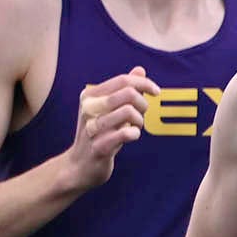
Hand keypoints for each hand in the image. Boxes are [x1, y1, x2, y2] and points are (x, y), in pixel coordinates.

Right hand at [62, 67, 158, 192]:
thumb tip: (140, 70)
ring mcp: (92, 127)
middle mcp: (89, 108)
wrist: (79, 167)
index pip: (123, 80)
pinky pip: (125, 134)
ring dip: (139, 121)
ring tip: (134, 127)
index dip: (144, 83)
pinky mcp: (99, 146)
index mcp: (90, 95)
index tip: (156, 92)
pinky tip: (131, 136)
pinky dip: (134, 134)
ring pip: (128, 112)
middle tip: (141, 116)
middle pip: (128, 93)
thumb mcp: (109, 110)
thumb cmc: (99, 135)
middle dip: (143, 104)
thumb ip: (124, 90)